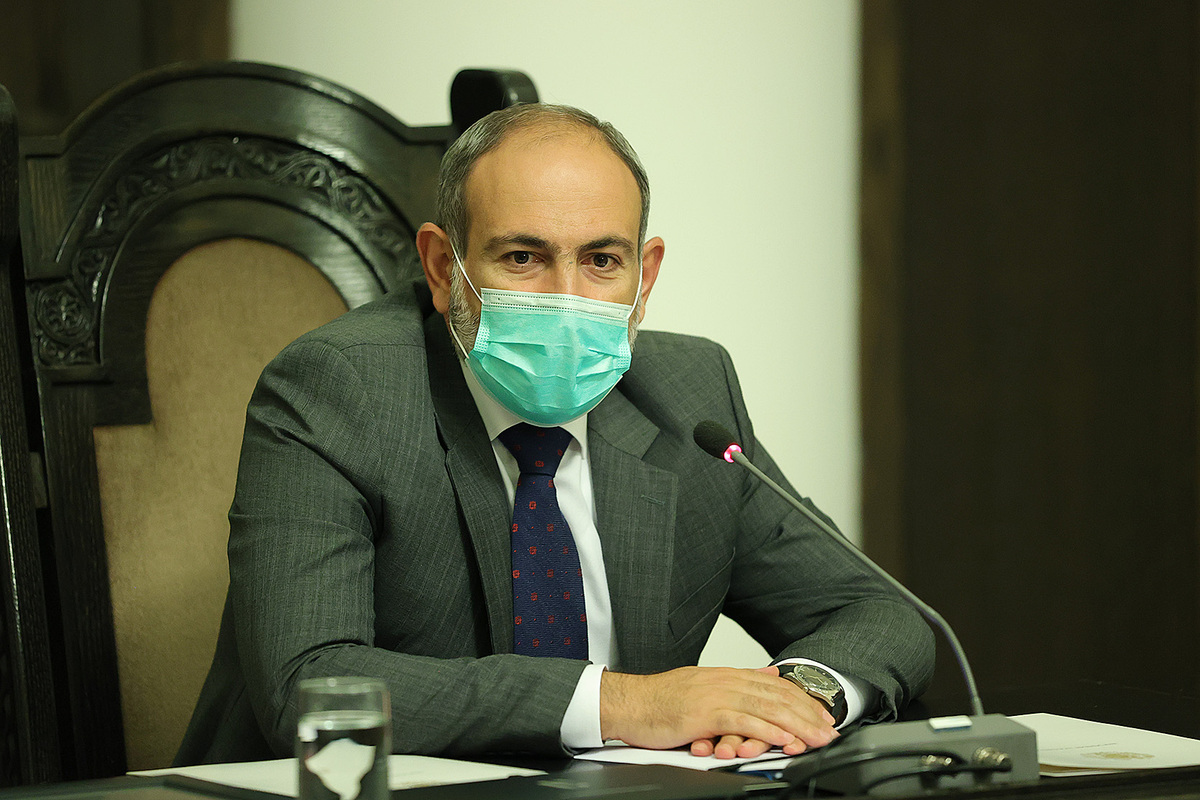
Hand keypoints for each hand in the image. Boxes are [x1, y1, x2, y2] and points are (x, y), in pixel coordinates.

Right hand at [600, 665, 837, 755]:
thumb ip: (736, 681)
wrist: (628, 703)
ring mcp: (715, 695)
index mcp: (725, 676)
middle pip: (776, 696)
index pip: (774, 686)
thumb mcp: (702, 684)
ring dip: (796, 725)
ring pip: (766, 707)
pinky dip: (767, 730)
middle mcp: (724, 681)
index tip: (822, 716)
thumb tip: (767, 675)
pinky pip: (743, 721)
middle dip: (807, 714)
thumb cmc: (659, 701)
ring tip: (816, 738)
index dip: (802, 700)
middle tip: (830, 731)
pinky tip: (784, 740)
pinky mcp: (705, 712)